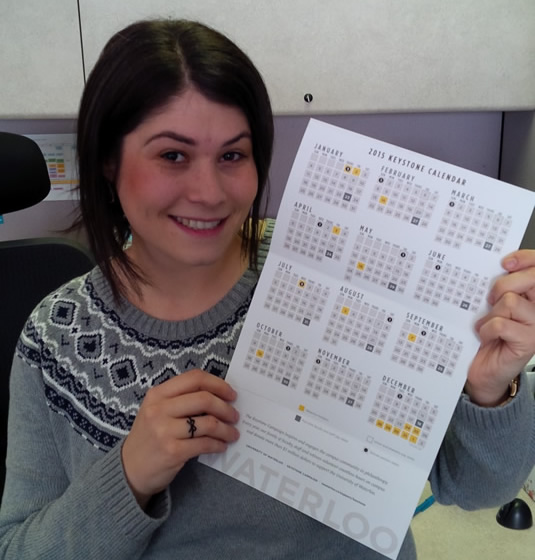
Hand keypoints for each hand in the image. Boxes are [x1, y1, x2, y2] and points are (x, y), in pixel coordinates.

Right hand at [121, 369, 238, 507]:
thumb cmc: (149, 436)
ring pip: (208, 422)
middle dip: (225, 407)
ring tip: (232, 433)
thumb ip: (181, 399)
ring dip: (226, 429)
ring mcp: (164, 430)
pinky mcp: (172, 451)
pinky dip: (218, 444)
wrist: (129, 469)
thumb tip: (219, 396)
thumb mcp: (157, 410)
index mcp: (158, 394)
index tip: (231, 394)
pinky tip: (221, 446)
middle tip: (235, 415)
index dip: (218, 384)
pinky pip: (204, 444)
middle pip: (204, 399)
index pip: (194, 378)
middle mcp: (159, 409)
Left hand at [466, 249, 534, 405]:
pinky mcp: (529, 341)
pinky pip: (501, 324)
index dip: (525, 259)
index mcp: (532, 295)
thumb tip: (497, 267)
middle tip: (490, 301)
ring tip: (488, 325)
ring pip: (510, 301)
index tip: (505, 263)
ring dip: (491, 314)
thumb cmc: (488, 334)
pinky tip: (487, 337)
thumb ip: (499, 287)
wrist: (483, 368)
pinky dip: (487, 329)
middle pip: (528, 279)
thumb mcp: (492, 305)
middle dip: (502, 285)